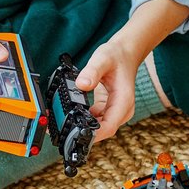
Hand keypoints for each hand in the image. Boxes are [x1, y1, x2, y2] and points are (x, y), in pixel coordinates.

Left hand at [75, 0, 188, 142]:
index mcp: (124, 101)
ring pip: (99, 126)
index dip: (94, 135)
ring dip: (83, 125)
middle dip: (85, 132)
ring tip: (64, 119)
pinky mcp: (108, 109)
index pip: (109, 126)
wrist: (124, 53)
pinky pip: (96, 119)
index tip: (79, 136)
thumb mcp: (102, 59)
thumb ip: (92, 72)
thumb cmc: (117, 56)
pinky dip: (85, 118)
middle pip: (103, 130)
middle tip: (64, 129)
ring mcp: (115, 111)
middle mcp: (122, 110)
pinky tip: (73, 111)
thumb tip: (81, 84)